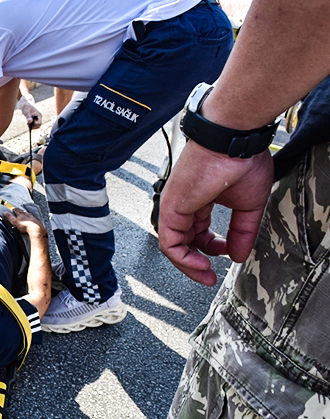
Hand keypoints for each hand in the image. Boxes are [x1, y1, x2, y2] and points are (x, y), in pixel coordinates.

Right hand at [4, 206, 45, 235]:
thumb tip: (4, 213)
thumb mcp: (14, 222)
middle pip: (22, 211)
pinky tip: (30, 220)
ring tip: (24, 214)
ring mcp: (32, 217)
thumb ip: (9, 217)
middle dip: (19, 211)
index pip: (16, 210)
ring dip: (25, 214)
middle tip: (18, 211)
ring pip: (28, 214)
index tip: (12, 209)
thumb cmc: (24, 226)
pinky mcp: (36, 221)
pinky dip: (30, 218)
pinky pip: (32, 218)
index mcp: (21, 213)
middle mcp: (26, 214)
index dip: (13, 209)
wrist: (35, 229)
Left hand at [17, 93, 42, 129]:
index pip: (39, 123)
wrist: (26, 103)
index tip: (28, 123)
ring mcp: (38, 118)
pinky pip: (35, 124)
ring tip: (27, 123)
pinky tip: (28, 122)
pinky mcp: (35, 118)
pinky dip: (31, 125)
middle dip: (33, 126)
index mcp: (39, 115)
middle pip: (38, 125)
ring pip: (37, 125)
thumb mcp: (26, 112)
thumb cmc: (26, 107)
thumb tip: (30, 121)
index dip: (34, 125)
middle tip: (27, 123)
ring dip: (32, 126)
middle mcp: (39, 117)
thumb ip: (28, 117)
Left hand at [158, 141, 273, 285]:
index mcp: (200, 200)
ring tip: (206, 274)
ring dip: (189, 265)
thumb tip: (238, 255)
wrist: (233, 143)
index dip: (210, 248)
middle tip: (209, 276)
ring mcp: (175, 207)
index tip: (226, 254)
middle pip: (183, 241)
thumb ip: (242, 232)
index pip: (198, 231)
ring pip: (173, 245)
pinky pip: (169, 244)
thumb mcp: (248, 206)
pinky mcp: (171, 209)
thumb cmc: (241, 160)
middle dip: (196, 262)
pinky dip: (183, 259)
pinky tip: (200, 265)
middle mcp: (184, 204)